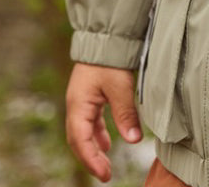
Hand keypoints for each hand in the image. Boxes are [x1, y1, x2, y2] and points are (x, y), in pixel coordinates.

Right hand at [65, 62, 140, 183]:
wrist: (105, 35)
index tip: (104, 174)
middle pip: (78, 139)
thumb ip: (125, 113)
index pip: (81, 140)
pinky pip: (90, 121)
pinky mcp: (89, 94)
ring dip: (93, 148)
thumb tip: (133, 141)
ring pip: (83, 131)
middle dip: (90, 159)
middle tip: (106, 174)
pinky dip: (97, 134)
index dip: (91, 160)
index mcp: (78, 105)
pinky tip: (107, 142)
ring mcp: (81, 99)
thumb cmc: (109, 59)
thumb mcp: (120, 87)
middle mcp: (76, 105)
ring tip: (106, 164)